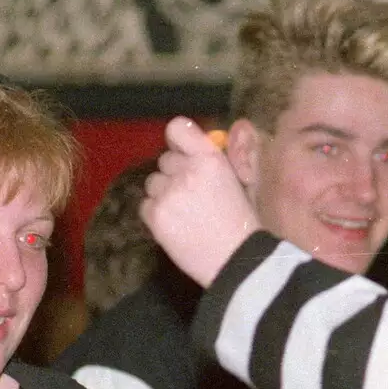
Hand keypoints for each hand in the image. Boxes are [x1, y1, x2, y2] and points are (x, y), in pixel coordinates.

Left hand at [141, 117, 260, 287]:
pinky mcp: (156, 215)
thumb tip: (189, 151)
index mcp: (211, 159)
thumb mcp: (235, 182)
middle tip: (192, 198)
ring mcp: (169, 193)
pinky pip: (145, 206)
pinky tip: (176, 227)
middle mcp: (187, 170)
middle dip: (174, 176)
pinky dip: (157, 216)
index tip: (181, 151)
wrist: (237, 260)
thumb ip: (211, 163)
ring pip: (153, 183)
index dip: (176, 140)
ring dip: (164, 195)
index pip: (178, 128)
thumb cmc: (241, 224)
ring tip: (184, 215)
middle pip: (165, 161)